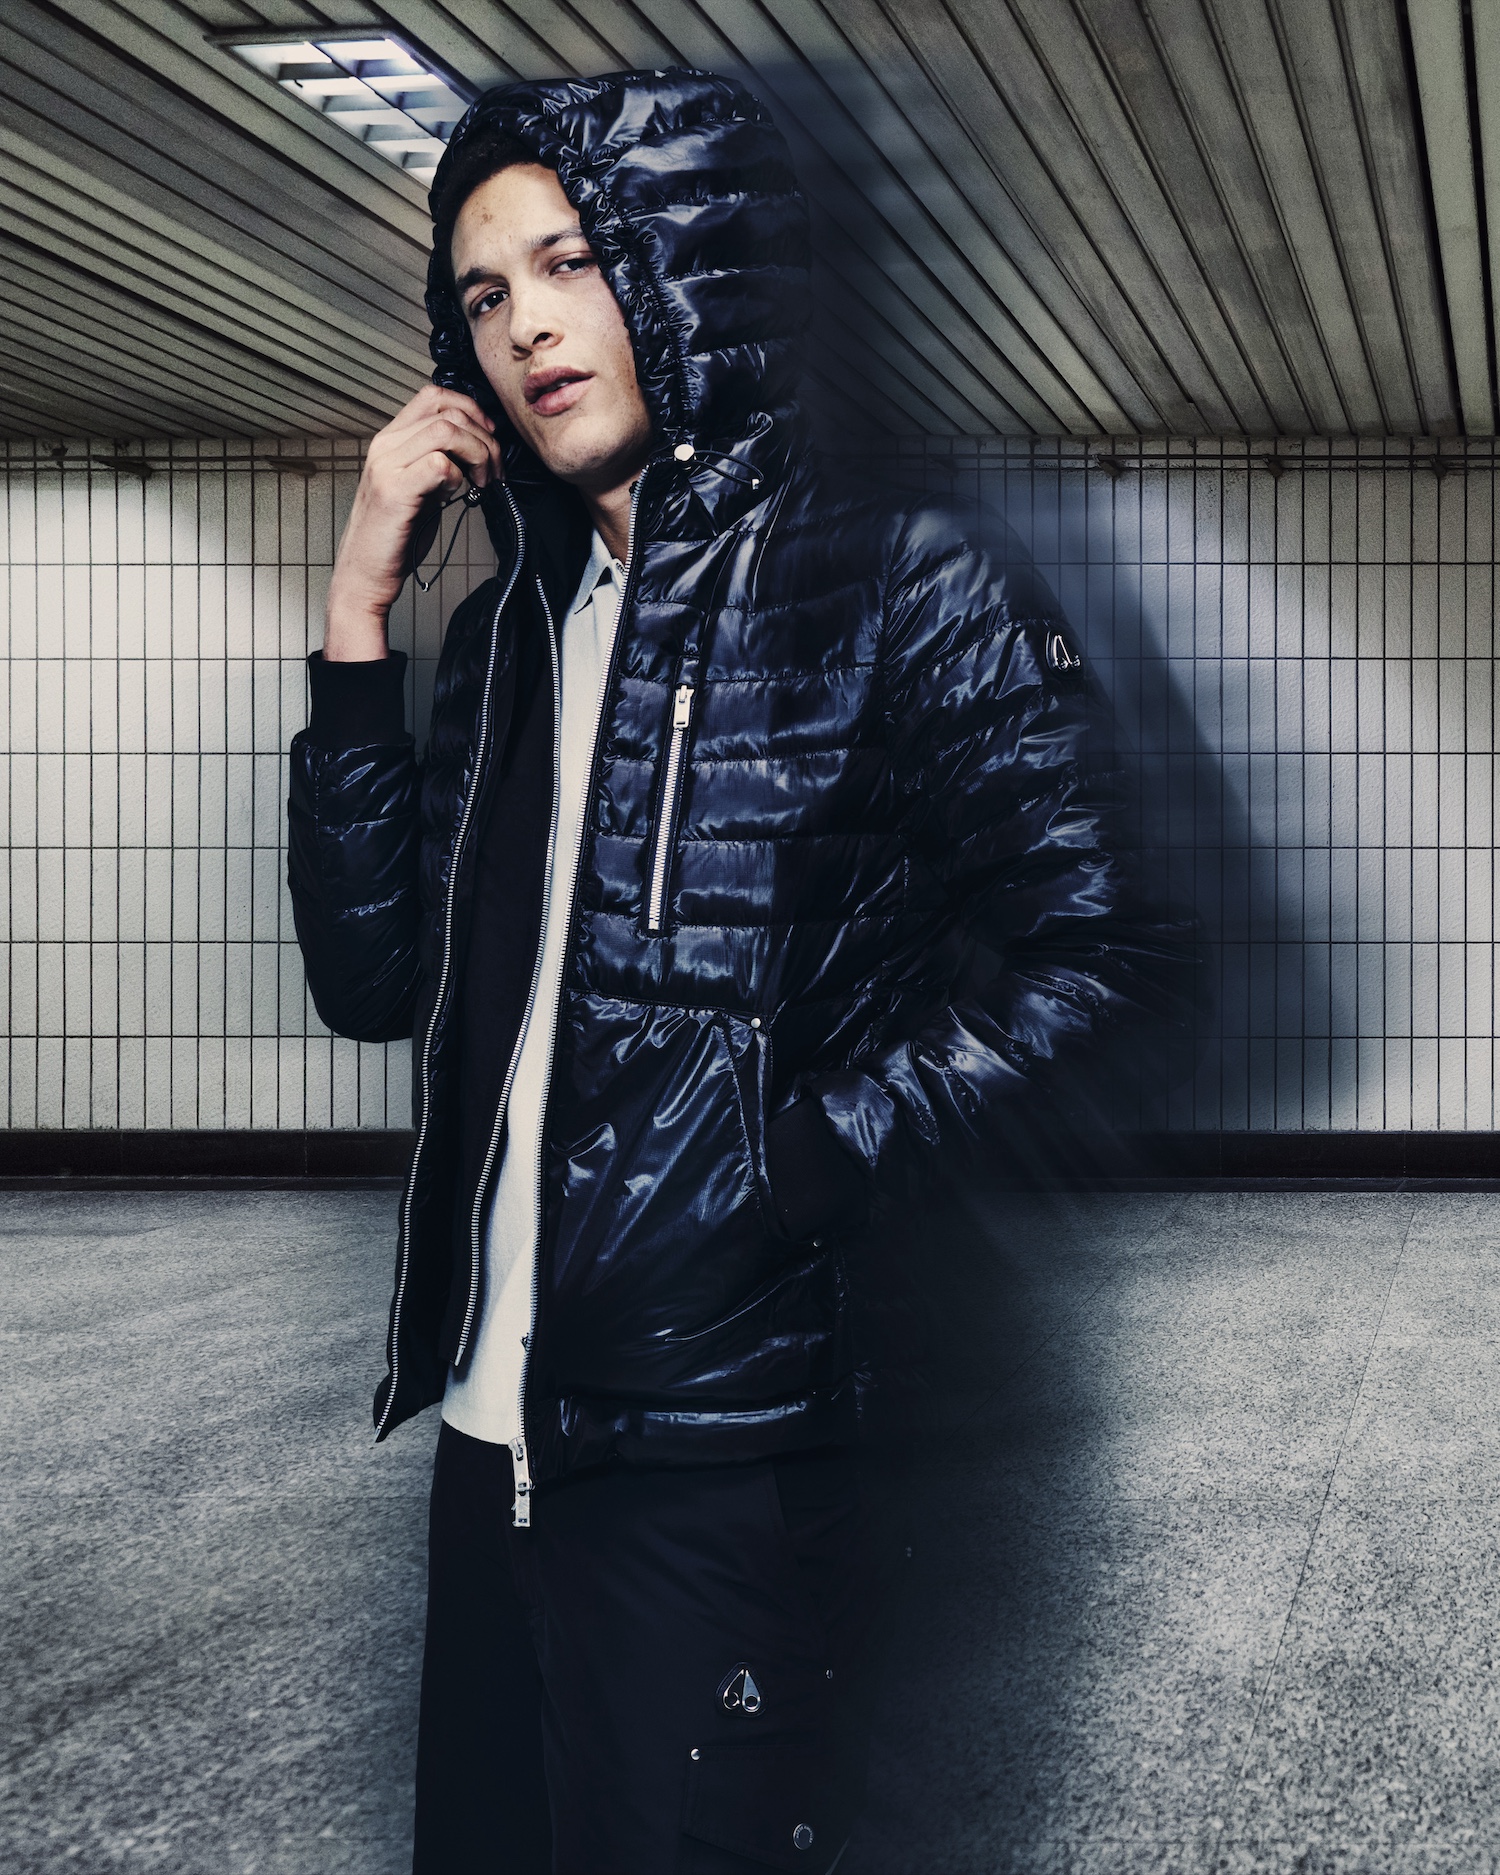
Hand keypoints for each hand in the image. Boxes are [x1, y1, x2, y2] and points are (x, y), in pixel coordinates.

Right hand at [325, 386, 502, 659]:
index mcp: (391, 440)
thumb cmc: (395, 536)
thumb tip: (478, 447)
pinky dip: (459, 477)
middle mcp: (385, 445)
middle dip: (484, 438)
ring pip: (446, 431)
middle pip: (447, 411)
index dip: (470, 409)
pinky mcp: (394, 491)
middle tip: (495, 471)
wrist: (365, 574)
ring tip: (484, 482)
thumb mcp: (421, 488)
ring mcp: (386, 466)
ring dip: (478, 454)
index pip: (434, 397)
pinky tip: (458, 495)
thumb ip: (439, 462)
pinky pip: (439, 464)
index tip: (490, 437)